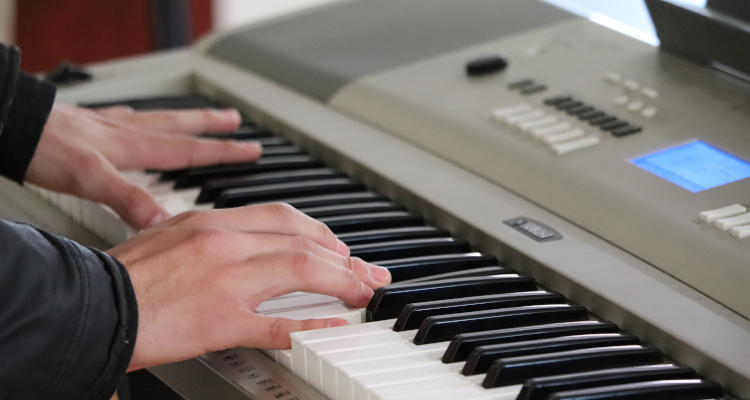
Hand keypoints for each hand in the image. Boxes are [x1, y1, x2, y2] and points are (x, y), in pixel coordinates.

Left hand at [26, 103, 262, 229]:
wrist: (11, 126)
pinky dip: (144, 120)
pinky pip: (130, 119)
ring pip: (158, 120)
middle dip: (211, 127)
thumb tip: (166, 223)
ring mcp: (111, 127)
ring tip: (202, 115)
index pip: (191, 150)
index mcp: (136, 147)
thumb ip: (130, 199)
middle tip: (236, 122)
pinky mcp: (91, 126)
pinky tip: (138, 122)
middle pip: (180, 127)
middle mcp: (128, 133)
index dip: (223, 152)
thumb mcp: (92, 180)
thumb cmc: (46, 150)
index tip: (251, 150)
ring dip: (185, 119)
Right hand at [106, 204, 391, 370]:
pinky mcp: (221, 319)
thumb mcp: (166, 237)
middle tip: (367, 270)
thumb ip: (206, 238)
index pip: (283, 217)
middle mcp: (224, 241)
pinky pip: (280, 323)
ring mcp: (227, 279)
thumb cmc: (119, 276)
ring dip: (341, 280)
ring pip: (302, 268)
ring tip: (363, 291)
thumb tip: (238, 245)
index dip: (320, 232)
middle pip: (302, 240)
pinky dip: (313, 325)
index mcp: (210, 221)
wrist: (87, 304)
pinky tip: (335, 325)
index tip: (338, 247)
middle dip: (343, 255)